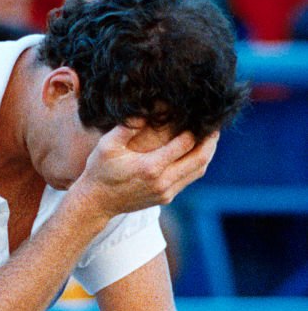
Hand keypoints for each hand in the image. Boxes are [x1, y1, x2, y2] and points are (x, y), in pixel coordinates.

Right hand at [77, 121, 218, 218]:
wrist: (95, 203)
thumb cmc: (99, 172)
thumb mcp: (107, 145)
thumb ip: (128, 126)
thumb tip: (146, 107)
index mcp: (151, 167)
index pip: (186, 144)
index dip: (196, 128)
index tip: (201, 114)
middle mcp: (162, 182)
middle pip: (200, 159)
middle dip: (210, 141)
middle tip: (215, 125)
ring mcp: (165, 192)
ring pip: (198, 171)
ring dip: (207, 153)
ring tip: (209, 137)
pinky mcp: (165, 198)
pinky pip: (189, 179)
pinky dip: (196, 164)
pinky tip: (195, 151)